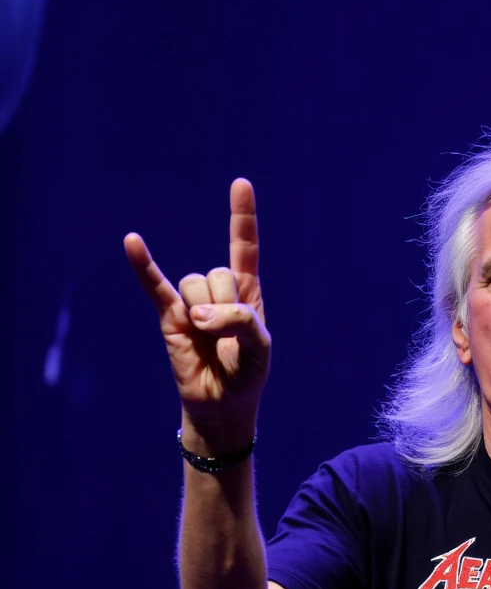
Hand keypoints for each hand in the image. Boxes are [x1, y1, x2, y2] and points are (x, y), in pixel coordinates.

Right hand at [125, 178, 269, 448]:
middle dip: (228, 307)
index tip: (241, 184)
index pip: (244, 248)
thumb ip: (241, 322)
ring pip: (195, 284)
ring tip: (209, 340)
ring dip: (205, 314)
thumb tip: (197, 314)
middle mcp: (218, 290)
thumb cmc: (246, 373)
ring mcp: (191, 301)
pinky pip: (155, 286)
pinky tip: (133, 242)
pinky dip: (143, 265)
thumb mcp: (260, 348)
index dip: (242, 217)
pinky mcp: (169, 316)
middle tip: (231, 339)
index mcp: (247, 292)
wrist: (222, 403)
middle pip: (219, 273)